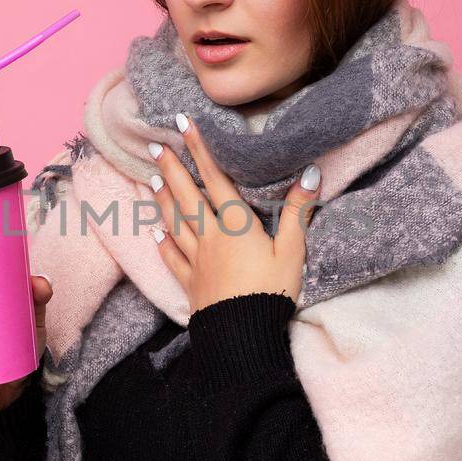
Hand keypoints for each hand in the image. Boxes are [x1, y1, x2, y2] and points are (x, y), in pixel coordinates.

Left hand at [148, 112, 318, 314]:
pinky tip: (157, 233)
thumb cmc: (271, 292)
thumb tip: (309, 174)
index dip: (201, 150)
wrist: (242, 336)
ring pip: (175, 223)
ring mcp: (196, 261)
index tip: (184, 124)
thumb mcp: (293, 250)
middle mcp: (210, 238)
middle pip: (188, 197)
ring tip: (152, 178)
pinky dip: (164, 243)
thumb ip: (297, 212)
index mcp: (236, 226)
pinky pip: (173, 259)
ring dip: (163, 199)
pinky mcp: (191, 284)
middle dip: (172, 169)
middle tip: (155, 144)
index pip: (216, 179)